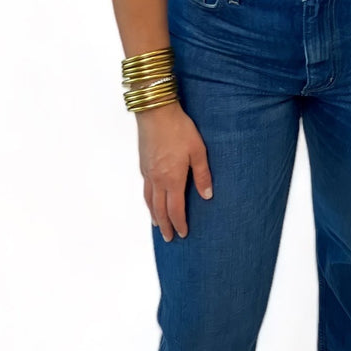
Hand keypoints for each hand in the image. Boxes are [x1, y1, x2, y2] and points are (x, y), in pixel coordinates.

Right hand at [136, 102, 212, 240]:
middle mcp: (157, 179)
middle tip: (169, 238)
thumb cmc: (179, 129)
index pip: (175, 209)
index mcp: (172, 179)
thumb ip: (202, 174)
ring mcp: (148, 172)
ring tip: (158, 225)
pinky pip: (145, 189)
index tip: (182, 233)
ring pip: (149, 200)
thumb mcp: (198, 150)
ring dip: (154, 215)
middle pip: (159, 209)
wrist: (156, 112)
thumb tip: (207, 195)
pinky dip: (148, 200)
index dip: (179, 223)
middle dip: (165, 225)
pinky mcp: (143, 164)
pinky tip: (151, 200)